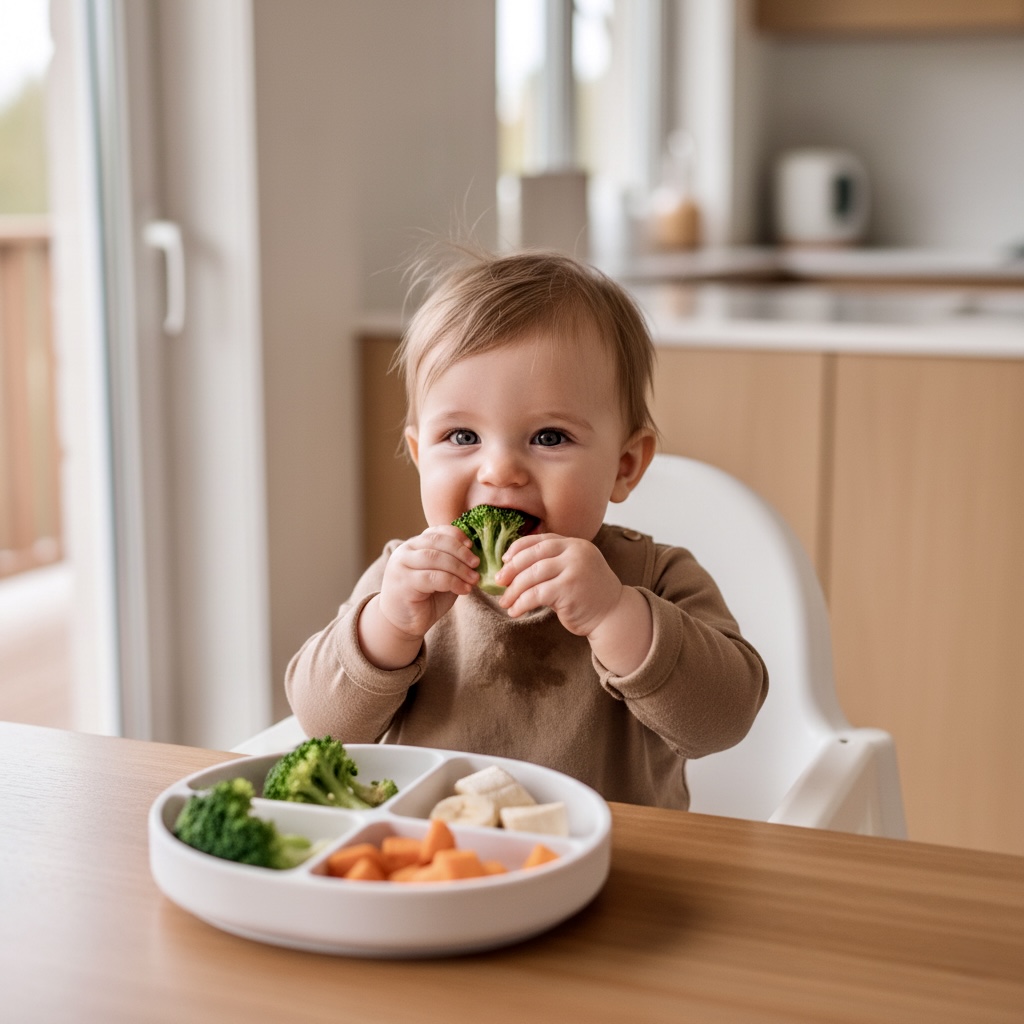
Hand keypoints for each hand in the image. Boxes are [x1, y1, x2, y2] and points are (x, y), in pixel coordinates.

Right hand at [359, 526, 478, 668]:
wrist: (402, 623)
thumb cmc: (425, 599)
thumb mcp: (442, 576)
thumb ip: (453, 563)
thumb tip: (476, 556)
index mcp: (414, 545)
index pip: (436, 532)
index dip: (456, 535)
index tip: (472, 545)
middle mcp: (405, 551)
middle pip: (437, 542)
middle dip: (460, 552)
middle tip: (476, 564)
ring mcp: (401, 565)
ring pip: (435, 558)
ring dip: (459, 568)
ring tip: (473, 579)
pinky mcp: (403, 583)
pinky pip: (432, 577)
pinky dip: (452, 582)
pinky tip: (464, 590)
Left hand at [496, 534, 622, 636]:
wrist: (612, 615)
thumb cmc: (587, 595)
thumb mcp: (573, 570)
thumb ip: (552, 563)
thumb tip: (512, 565)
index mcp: (575, 544)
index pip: (540, 540)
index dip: (518, 548)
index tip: (504, 560)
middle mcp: (575, 552)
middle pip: (533, 555)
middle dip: (511, 569)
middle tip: (498, 582)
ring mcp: (574, 569)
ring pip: (532, 575)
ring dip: (513, 590)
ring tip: (504, 602)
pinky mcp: (569, 589)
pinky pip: (536, 594)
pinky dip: (521, 603)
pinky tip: (515, 611)